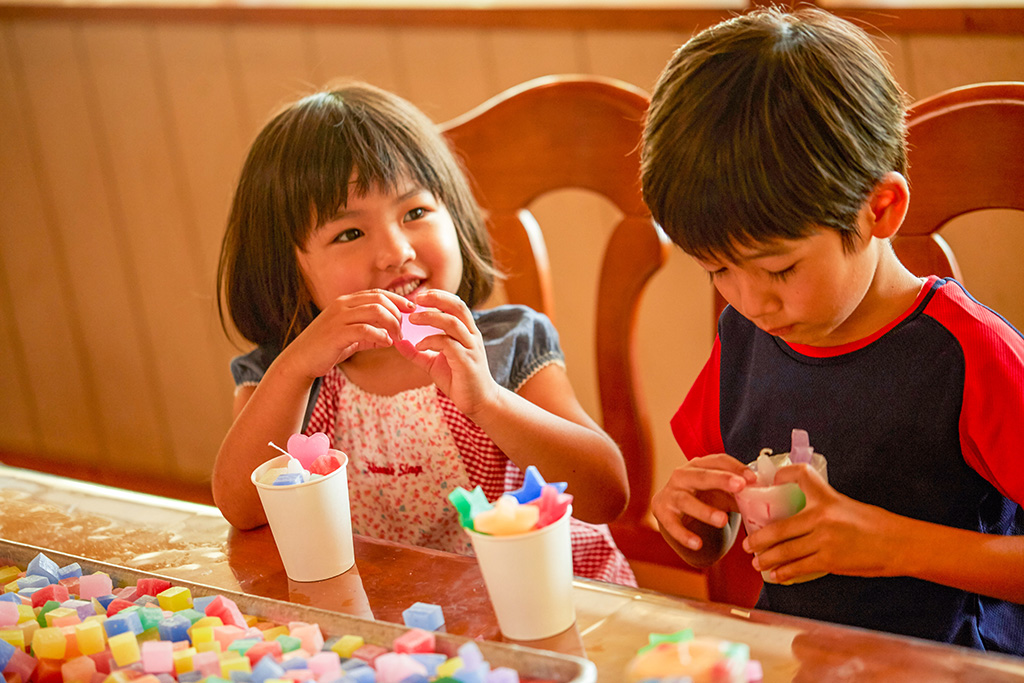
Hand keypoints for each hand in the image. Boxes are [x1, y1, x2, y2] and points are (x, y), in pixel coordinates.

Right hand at [280, 290, 413, 379]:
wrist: (301, 360)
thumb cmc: (327, 348)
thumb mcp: (352, 337)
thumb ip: (370, 333)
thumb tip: (391, 336)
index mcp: (346, 302)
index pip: (378, 293)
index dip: (398, 299)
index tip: (411, 308)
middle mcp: (342, 305)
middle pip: (380, 299)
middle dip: (398, 312)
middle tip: (404, 329)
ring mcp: (339, 317)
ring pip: (375, 311)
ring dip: (392, 324)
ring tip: (397, 337)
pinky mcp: (337, 333)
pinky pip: (365, 329)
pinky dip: (380, 335)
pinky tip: (386, 343)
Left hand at [393, 289, 498, 415]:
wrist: (478, 402)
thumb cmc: (458, 380)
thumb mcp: (434, 363)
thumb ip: (418, 353)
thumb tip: (398, 343)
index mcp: (466, 332)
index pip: (456, 304)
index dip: (439, 296)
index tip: (419, 296)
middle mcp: (471, 336)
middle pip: (458, 307)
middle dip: (437, 299)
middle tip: (416, 299)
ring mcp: (470, 348)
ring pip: (453, 323)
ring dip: (430, 318)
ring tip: (412, 320)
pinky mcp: (467, 362)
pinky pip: (449, 344)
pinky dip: (431, 341)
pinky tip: (419, 345)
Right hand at [652, 454, 756, 555]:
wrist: (673, 511)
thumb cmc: (704, 498)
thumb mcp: (722, 494)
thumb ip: (740, 495)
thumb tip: (768, 500)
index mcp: (699, 465)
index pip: (718, 461)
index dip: (735, 468)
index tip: (753, 479)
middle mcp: (682, 475)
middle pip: (701, 475)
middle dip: (721, 479)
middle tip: (740, 486)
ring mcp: (670, 493)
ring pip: (686, 500)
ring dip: (704, 510)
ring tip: (722, 521)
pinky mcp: (661, 512)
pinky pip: (672, 524)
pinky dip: (684, 535)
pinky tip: (698, 544)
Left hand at [742, 464, 901, 581]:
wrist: (898, 544)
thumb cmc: (875, 525)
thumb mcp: (846, 506)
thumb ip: (822, 507)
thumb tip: (799, 516)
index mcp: (826, 498)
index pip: (800, 475)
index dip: (782, 474)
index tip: (771, 481)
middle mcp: (821, 516)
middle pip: (779, 527)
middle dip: (758, 539)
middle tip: (748, 544)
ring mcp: (824, 540)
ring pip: (785, 551)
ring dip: (767, 559)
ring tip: (757, 562)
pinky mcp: (830, 560)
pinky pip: (799, 567)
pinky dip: (784, 572)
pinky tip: (776, 575)